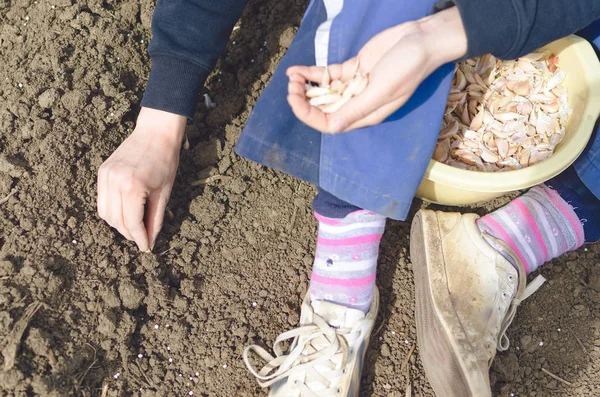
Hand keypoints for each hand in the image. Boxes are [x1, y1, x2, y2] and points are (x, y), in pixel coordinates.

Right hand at [97, 107, 185, 250]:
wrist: (155, 132)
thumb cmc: (166, 161)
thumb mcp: (165, 193)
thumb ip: (155, 219)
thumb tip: (149, 241)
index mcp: (133, 187)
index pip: (132, 223)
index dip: (140, 238)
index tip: (146, 247)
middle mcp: (114, 181)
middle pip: (116, 221)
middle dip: (129, 233)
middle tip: (142, 238)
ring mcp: (105, 176)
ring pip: (105, 213)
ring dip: (118, 224)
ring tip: (134, 226)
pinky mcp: (102, 172)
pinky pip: (101, 200)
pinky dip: (111, 211)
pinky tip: (125, 212)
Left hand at [286, 6, 467, 133]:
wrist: (422, 41)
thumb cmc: (407, 68)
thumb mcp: (382, 90)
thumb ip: (357, 109)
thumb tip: (333, 127)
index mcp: (365, 115)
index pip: (329, 123)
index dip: (309, 115)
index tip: (294, 100)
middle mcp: (357, 103)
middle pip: (323, 109)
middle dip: (304, 100)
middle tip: (290, 87)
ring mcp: (354, 86)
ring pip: (324, 92)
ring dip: (306, 87)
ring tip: (292, 77)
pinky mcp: (353, 69)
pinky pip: (328, 75)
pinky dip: (313, 73)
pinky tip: (297, 70)